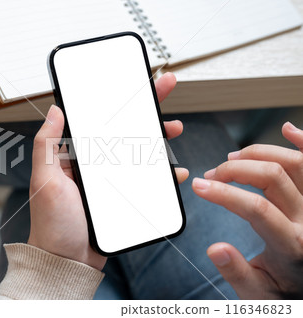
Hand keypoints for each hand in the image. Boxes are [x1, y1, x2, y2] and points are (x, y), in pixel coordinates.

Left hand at [28, 72, 187, 269]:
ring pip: (138, 152)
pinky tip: (174, 170)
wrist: (67, 261)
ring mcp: (110, 181)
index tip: (131, 83)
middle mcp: (94, 164)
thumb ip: (46, 146)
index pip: (97, 120)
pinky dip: (161, 173)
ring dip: (157, 138)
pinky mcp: (122, 197)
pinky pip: (145, 180)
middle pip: (122, 131)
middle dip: (144, 110)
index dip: (115, 100)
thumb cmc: (52, 224)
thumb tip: (53, 110)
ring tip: (173, 128)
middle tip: (162, 91)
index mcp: (74, 155)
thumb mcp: (44, 181)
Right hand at [193, 122, 302, 298]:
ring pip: (295, 163)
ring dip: (259, 153)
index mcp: (293, 245)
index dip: (224, 193)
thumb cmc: (284, 291)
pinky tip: (288, 130)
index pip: (256, 208)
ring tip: (233, 158)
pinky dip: (302, 143)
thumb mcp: (257, 294)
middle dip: (235, 170)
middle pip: (273, 177)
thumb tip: (215, 249)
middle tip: (212, 174)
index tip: (199, 186)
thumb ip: (236, 273)